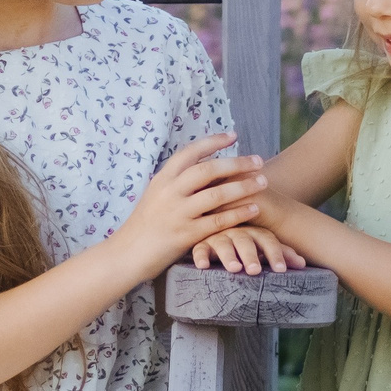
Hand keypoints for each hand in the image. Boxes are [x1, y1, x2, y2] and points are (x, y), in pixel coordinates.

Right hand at [110, 133, 268, 278]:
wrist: (127, 254)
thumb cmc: (145, 225)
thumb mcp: (155, 195)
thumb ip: (175, 181)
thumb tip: (198, 165)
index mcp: (162, 179)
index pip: (190, 152)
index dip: (213, 142)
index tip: (234, 135)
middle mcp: (169, 192)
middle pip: (207, 170)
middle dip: (236, 163)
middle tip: (258, 160)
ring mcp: (177, 213)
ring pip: (216, 194)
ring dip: (243, 186)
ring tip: (263, 182)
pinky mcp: (185, 234)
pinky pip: (217, 221)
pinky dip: (238, 213)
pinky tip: (254, 208)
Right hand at [190, 225, 305, 274]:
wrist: (216, 224)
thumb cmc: (245, 243)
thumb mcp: (262, 247)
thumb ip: (281, 253)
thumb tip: (303, 264)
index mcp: (255, 232)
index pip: (268, 240)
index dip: (275, 254)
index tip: (281, 270)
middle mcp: (237, 231)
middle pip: (245, 241)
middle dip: (251, 255)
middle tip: (254, 271)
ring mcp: (218, 236)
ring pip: (223, 244)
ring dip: (228, 256)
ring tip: (234, 269)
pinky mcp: (201, 242)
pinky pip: (199, 248)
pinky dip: (200, 256)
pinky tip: (203, 266)